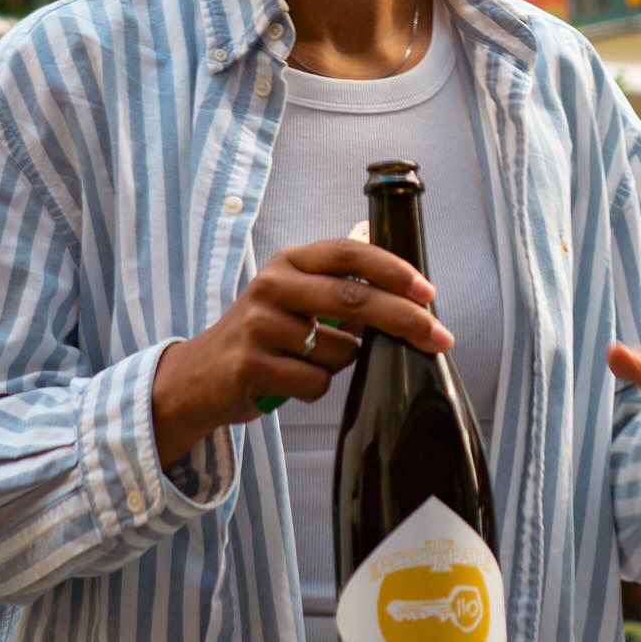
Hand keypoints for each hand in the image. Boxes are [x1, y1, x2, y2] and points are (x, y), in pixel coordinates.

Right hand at [153, 239, 451, 466]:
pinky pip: (314, 382)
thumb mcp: (294, 295)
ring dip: (343, 363)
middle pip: (353, 299)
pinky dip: (316, 387)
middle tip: (440, 337)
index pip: (348, 253)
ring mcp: (258, 324)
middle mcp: (272, 285)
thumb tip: (404, 281)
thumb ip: (341, 286)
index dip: (392, 269)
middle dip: (404, 319)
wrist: (200, 375)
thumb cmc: (263, 334)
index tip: (428, 291)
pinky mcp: (250, 364)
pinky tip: (292, 380)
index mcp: (289, 262)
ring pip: (339, 350)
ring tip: (313, 361)